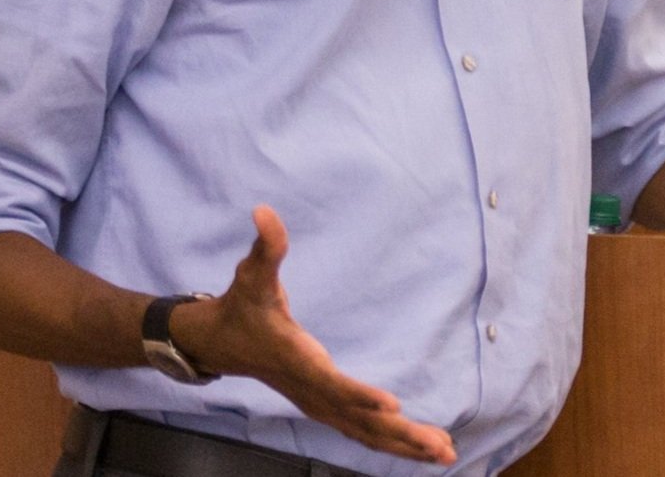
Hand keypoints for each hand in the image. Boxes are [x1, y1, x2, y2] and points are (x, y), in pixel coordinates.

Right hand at [169, 206, 456, 465]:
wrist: (220, 343)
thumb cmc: (241, 305)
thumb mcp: (252, 272)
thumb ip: (267, 245)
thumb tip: (264, 211)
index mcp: (297, 359)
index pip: (331, 383)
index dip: (360, 395)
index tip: (394, 406)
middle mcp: (310, 390)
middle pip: (358, 420)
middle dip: (399, 435)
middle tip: (440, 447)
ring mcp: (317, 403)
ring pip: (363, 432)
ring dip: (402, 445)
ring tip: (444, 453)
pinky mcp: (323, 405)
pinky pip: (360, 430)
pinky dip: (389, 441)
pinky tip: (418, 448)